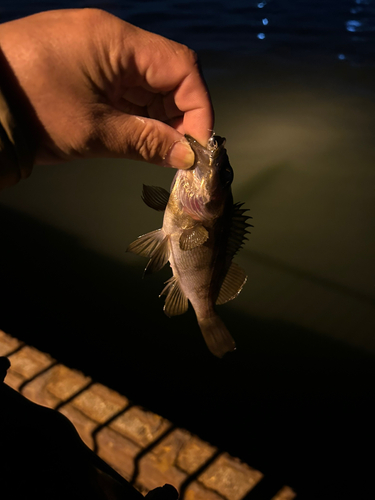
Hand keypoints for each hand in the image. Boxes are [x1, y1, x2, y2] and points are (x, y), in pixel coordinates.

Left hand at [0, 9, 213, 169]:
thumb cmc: (30, 110)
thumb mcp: (94, 131)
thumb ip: (147, 142)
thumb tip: (187, 157)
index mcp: (116, 42)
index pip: (181, 66)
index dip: (198, 106)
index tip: (198, 144)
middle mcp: (111, 40)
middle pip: (167, 74)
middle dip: (180, 116)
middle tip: (180, 154)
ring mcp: (98, 54)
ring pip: (148, 85)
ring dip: (160, 119)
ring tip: (161, 151)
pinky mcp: (86, 70)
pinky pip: (126, 90)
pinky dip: (139, 115)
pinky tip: (141, 138)